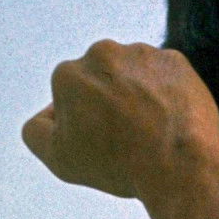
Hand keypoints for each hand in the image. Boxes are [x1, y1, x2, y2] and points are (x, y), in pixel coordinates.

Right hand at [22, 40, 218, 197]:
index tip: (103, 141)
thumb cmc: (119, 164)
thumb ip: (37, 131)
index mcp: (69, 74)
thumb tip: (47, 114)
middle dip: (111, 101)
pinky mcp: (176, 61)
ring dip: (140, 95)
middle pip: (103, 81)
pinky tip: (172, 119)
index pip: (71, 95)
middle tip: (128, 136)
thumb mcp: (59, 159)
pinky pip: (166, 77)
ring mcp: (142, 54)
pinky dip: (168, 94)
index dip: (85, 121)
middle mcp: (103, 53)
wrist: (181, 165)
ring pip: (135, 76)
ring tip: (153, 129)